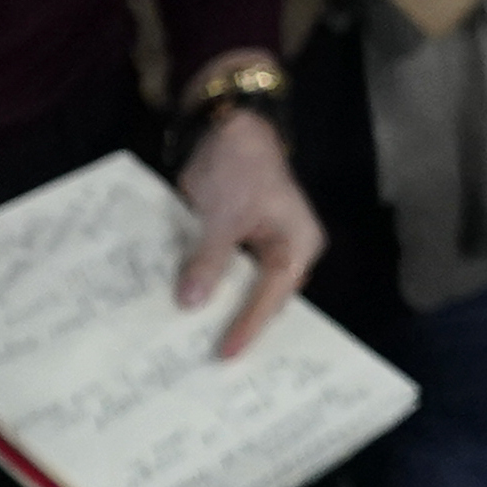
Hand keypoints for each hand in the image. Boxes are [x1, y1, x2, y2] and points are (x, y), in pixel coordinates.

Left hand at [174, 103, 321, 359]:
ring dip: (222, 307)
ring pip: (244, 288)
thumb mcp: (222, 215)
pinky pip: (228, 272)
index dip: (248, 325)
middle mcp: (287, 251)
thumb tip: (190, 302)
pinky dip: (210, 286)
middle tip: (214, 360)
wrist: (231, 126)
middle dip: (239, 324)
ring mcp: (264, 247)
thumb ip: (209, 259)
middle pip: (264, 297)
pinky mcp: (241, 241)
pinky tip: (189, 305)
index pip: (273, 295)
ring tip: (198, 342)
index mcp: (297, 245)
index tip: (227, 353)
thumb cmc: (239, 168)